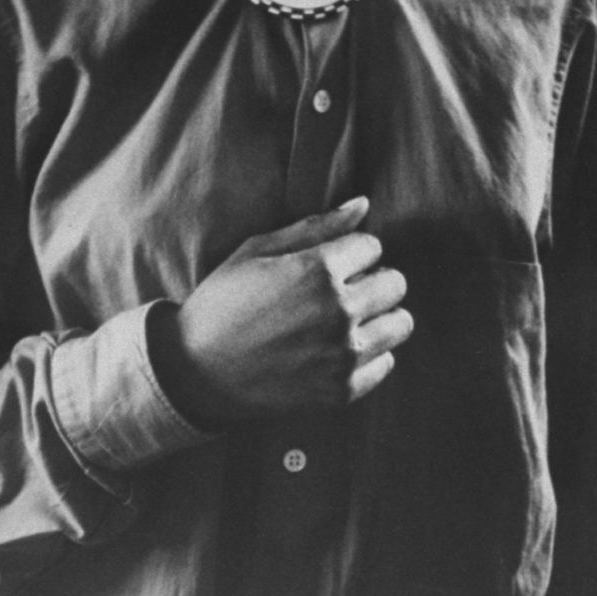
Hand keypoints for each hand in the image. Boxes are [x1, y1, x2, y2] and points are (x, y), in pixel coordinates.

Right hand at [148, 198, 411, 427]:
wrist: (197, 371)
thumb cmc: (224, 301)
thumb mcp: (259, 250)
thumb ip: (317, 227)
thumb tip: (363, 205)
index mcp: (318, 270)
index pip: (373, 247)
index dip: (353, 250)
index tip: (332, 262)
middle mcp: (338, 312)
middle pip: (395, 284)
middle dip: (374, 279)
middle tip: (344, 289)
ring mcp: (343, 355)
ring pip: (399, 324)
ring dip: (380, 316)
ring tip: (347, 319)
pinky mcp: (342, 391)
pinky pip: (386, 364)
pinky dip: (370, 354)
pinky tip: (338, 349)